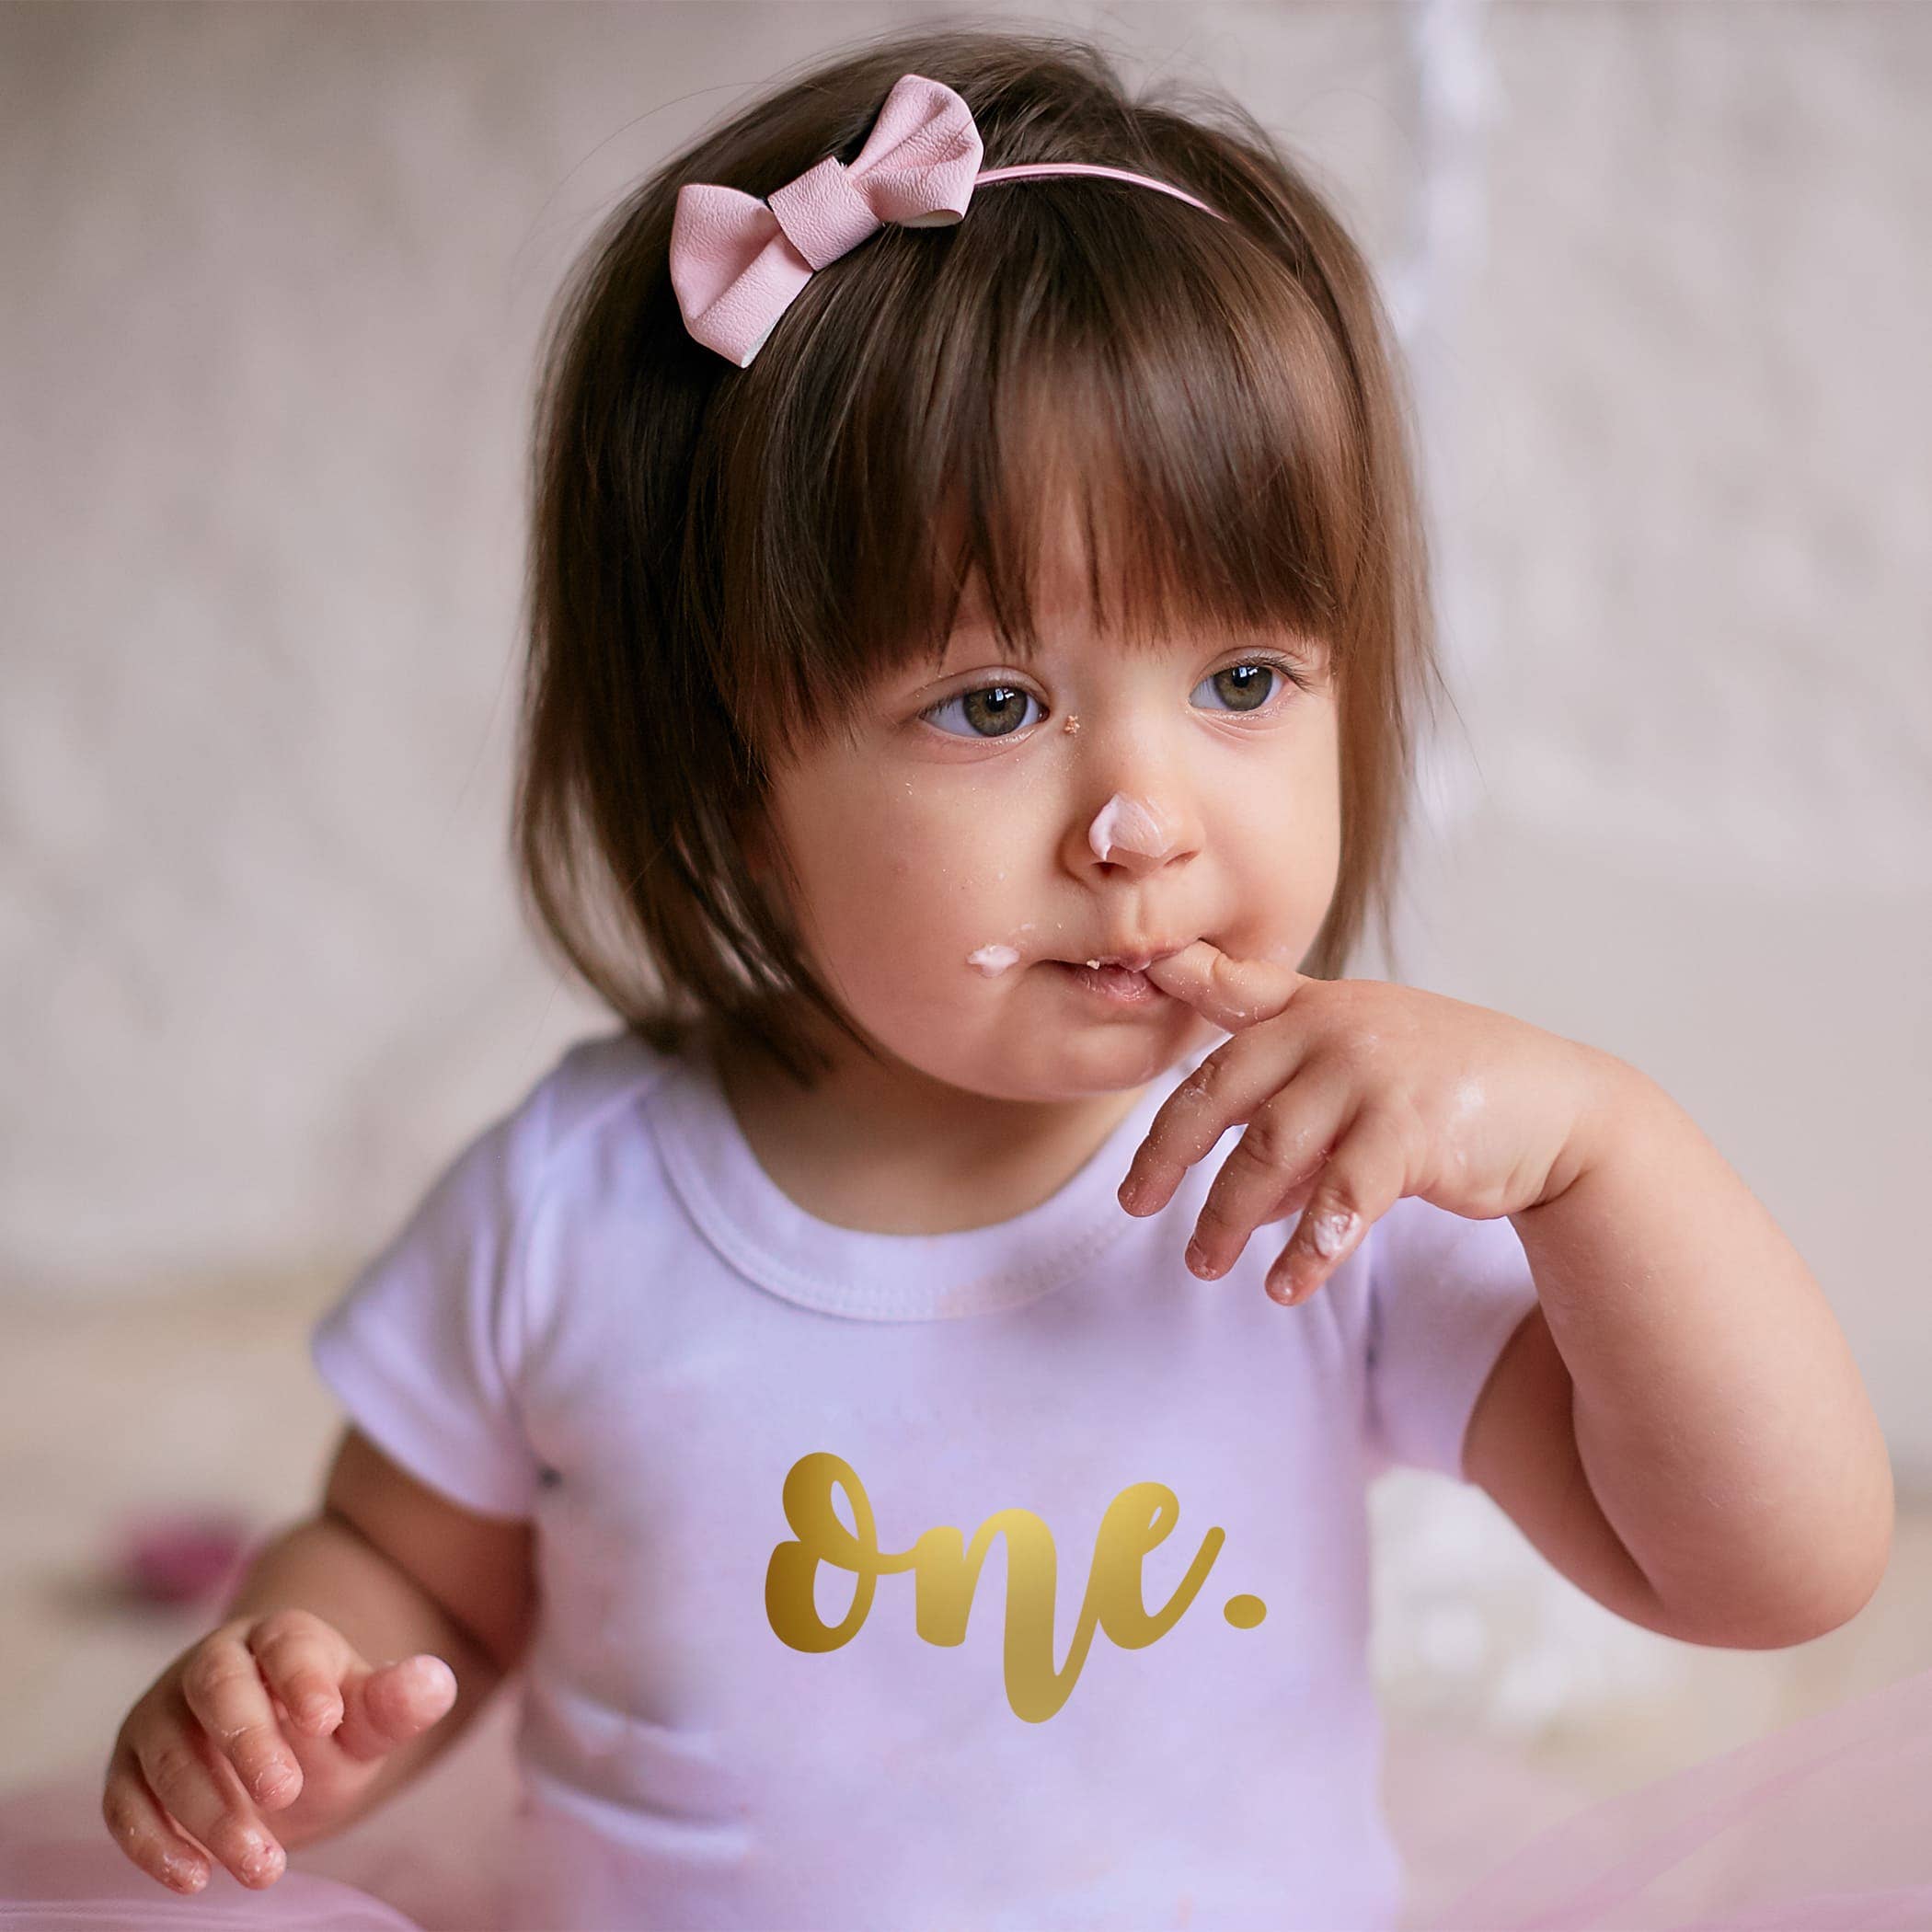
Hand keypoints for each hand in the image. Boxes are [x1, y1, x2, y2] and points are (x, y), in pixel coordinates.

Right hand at [101, 1607, 458, 1895]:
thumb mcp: (366, 1717)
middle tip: (285, 1792)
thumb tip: (437, 1682)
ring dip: (209, 1812)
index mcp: (277, 1638)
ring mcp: (162, 1716)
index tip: (325, 1717)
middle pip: (217, 1689)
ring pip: (170, 1755)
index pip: (286, 1645)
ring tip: (262, 1865)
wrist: (272, 1749)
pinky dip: (151, 1842)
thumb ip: (395, 1703)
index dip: (302, 1677)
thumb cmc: (324, 1726)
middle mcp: (210, 1666)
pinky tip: (194, 1876)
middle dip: (246, 1740)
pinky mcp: (129, 1770)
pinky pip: (126, 1803)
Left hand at [1118, 941, 1609, 1305]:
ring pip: (1265, 1155)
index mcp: (1314, 1007)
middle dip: (1167, 1154)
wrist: (1562, 1112)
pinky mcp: (1407, 1132)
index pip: (1226, 992)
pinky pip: (1334, 1204)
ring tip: (1204, 1264)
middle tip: (1136, 1204)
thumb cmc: (1449, 1093)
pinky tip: (1282, 1288)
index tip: (1132, 975)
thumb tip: (1247, 1202)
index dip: (1175, 980)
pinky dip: (1304, 1253)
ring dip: (1226, 1219)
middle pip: (1219, 1092)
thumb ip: (1296, 1121)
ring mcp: (1369, 1076)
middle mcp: (1332, 1029)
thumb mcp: (1364, 1077)